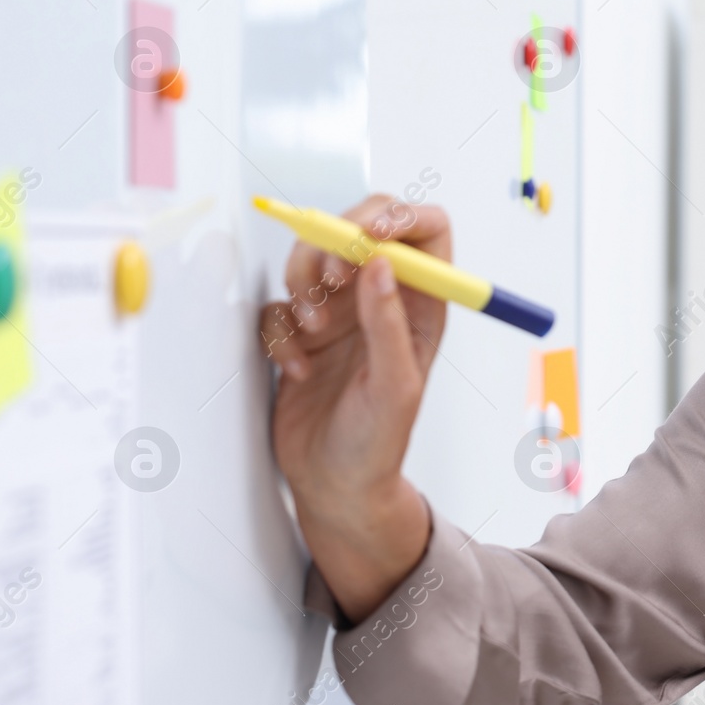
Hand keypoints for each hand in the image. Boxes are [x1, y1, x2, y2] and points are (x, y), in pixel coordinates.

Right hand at [259, 194, 447, 621]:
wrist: (335, 488)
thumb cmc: (378, 445)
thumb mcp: (394, 386)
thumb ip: (389, 323)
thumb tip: (384, 262)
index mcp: (423, 306)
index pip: (425, 230)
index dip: (399, 216)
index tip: (368, 234)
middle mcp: (384, 301)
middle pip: (362, 228)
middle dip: (336, 242)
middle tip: (330, 280)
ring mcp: (341, 314)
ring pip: (314, 258)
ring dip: (304, 285)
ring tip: (313, 334)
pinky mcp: (301, 333)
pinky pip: (279, 305)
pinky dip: (280, 332)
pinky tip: (297, 369)